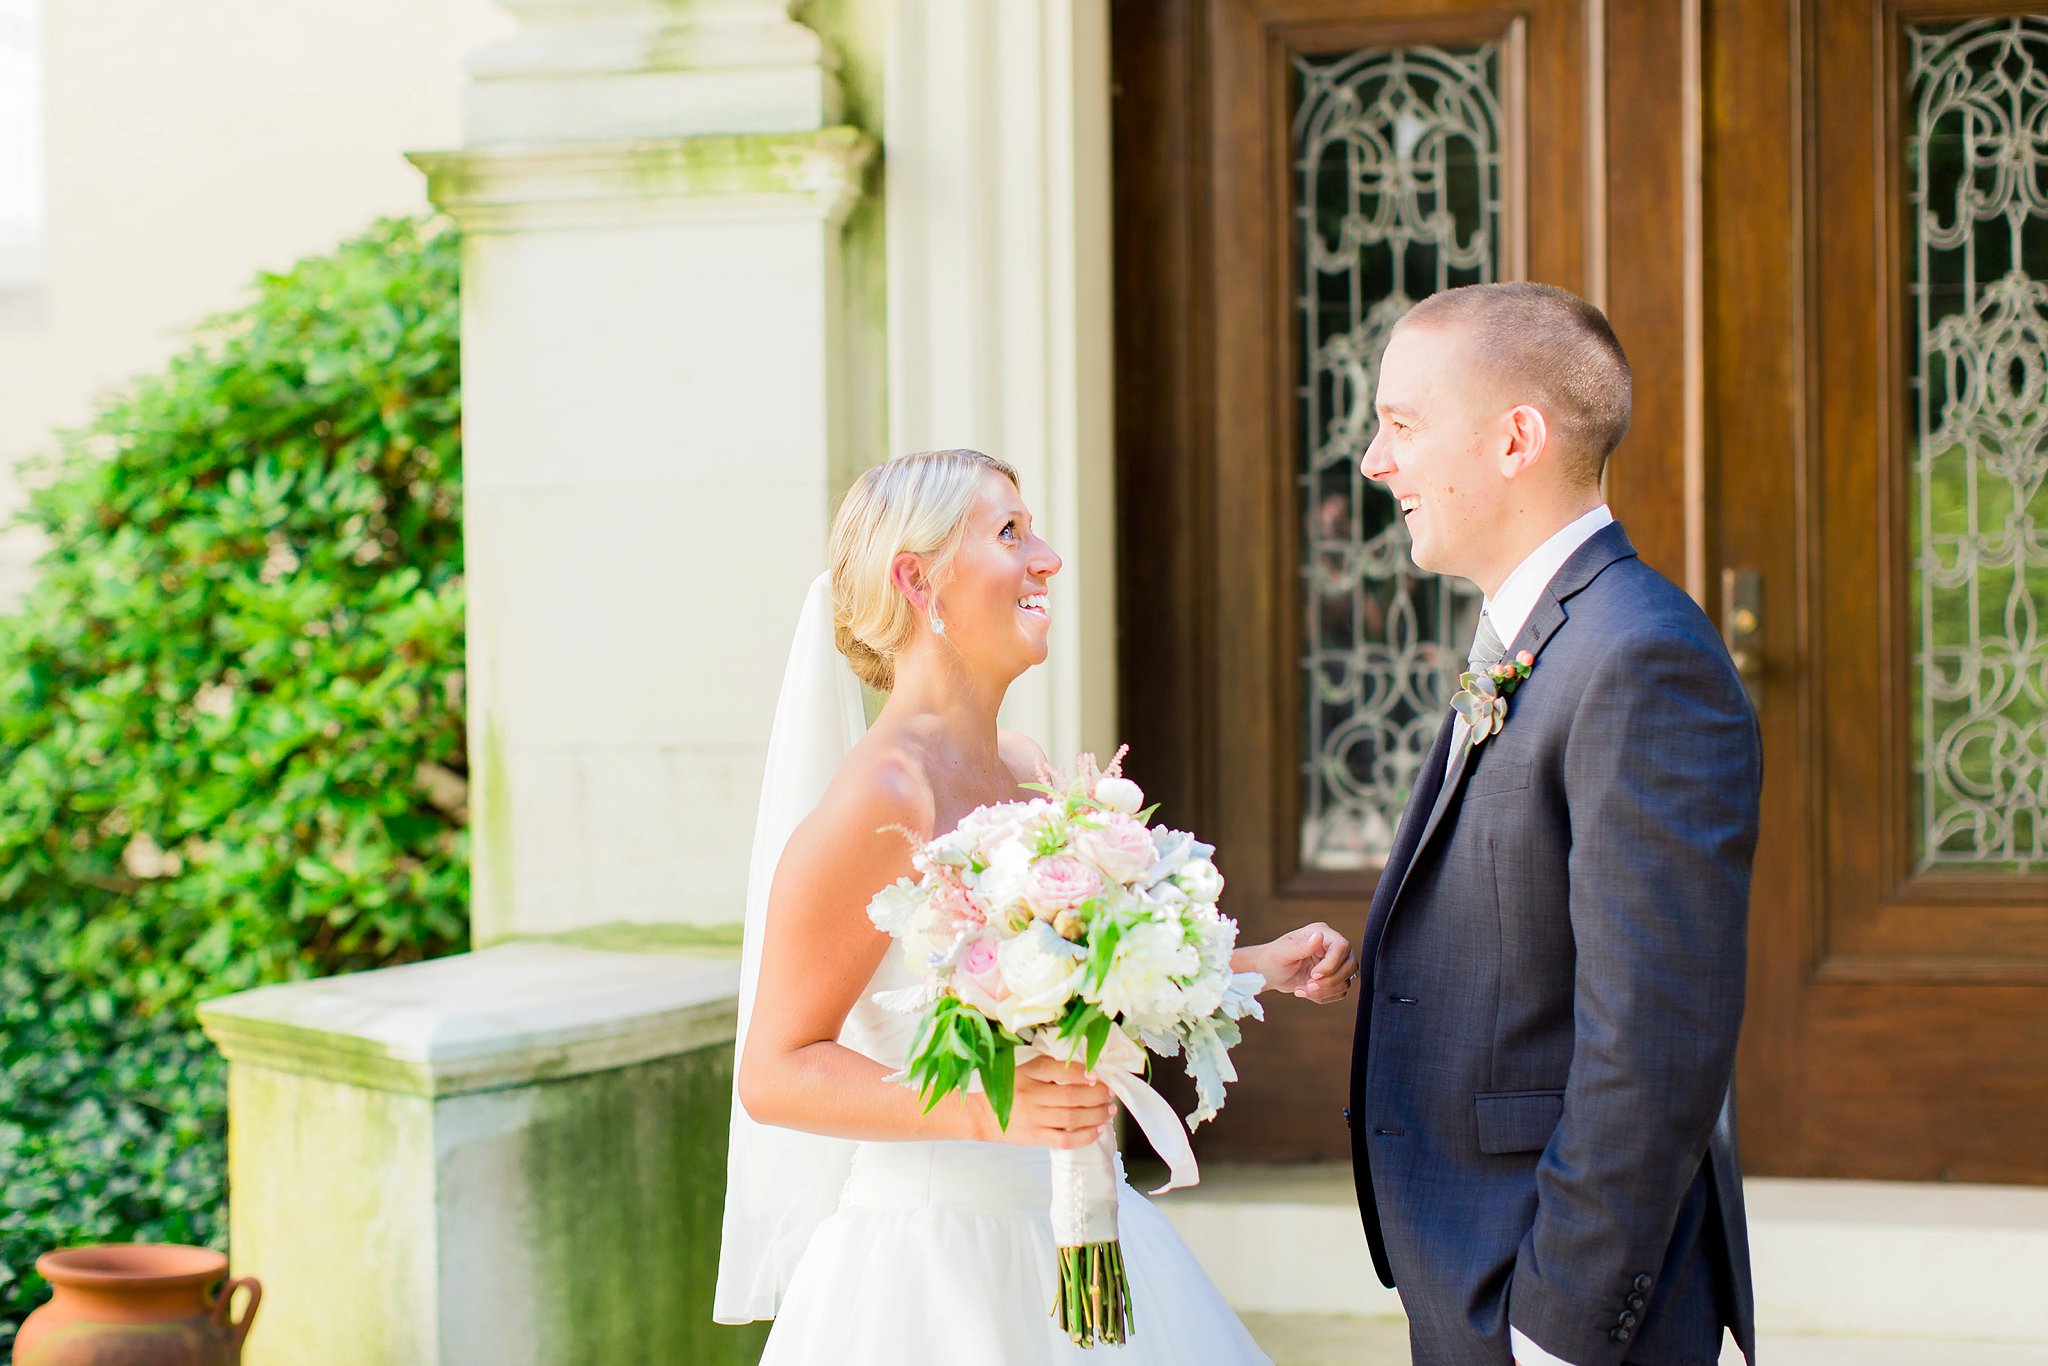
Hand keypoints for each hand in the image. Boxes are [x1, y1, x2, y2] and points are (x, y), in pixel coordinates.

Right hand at [991, 1054, 1113, 1148]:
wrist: (977, 1112)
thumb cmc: (1004, 1085)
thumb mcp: (1020, 1066)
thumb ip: (1047, 1066)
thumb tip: (1083, 1070)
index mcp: (1026, 1072)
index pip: (1059, 1070)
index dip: (1083, 1072)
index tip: (1098, 1074)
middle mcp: (1030, 1095)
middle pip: (1072, 1096)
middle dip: (1097, 1095)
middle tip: (1109, 1093)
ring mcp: (1032, 1119)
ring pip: (1072, 1119)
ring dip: (1097, 1114)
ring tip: (1109, 1110)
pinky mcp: (1033, 1137)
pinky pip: (1064, 1140)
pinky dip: (1085, 1136)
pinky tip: (1097, 1129)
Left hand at [1249, 923, 1360, 1002]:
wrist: (1268, 973)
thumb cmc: (1272, 959)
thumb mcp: (1283, 953)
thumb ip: (1302, 946)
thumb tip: (1319, 936)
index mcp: (1322, 933)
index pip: (1342, 947)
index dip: (1331, 964)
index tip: (1313, 974)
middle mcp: (1331, 947)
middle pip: (1350, 965)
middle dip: (1329, 981)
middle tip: (1308, 984)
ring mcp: (1334, 963)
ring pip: (1346, 981)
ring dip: (1323, 991)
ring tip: (1301, 989)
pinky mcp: (1333, 978)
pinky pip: (1339, 992)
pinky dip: (1322, 996)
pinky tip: (1305, 991)